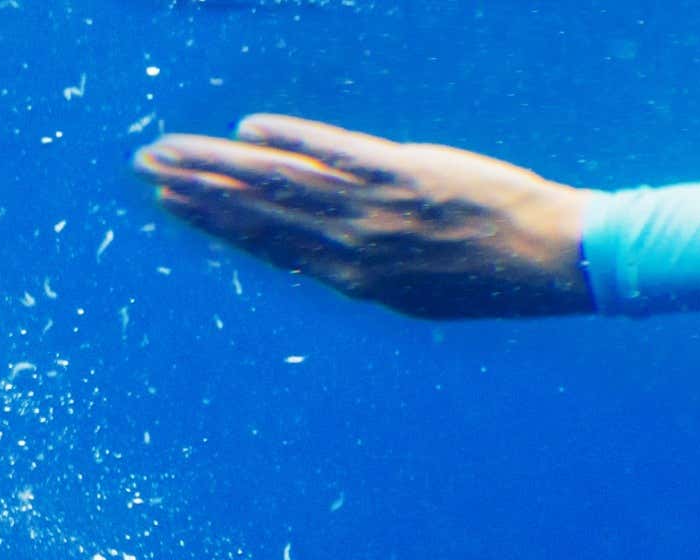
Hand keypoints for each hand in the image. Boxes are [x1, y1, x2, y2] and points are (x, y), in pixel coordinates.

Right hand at [134, 116, 600, 319]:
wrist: (552, 258)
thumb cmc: (492, 274)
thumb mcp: (420, 289)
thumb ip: (366, 265)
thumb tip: (321, 252)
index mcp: (354, 278)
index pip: (268, 246)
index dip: (215, 223)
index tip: (170, 204)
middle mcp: (353, 248)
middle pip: (258, 212)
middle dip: (197, 190)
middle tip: (147, 168)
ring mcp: (375, 212)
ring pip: (282, 184)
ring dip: (221, 166)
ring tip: (175, 150)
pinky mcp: (404, 174)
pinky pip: (336, 154)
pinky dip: (293, 140)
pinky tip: (253, 129)